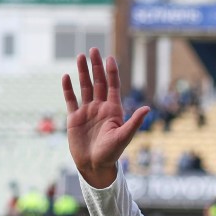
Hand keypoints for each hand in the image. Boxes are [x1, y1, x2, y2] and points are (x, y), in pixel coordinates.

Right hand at [61, 47, 148, 187]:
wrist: (94, 166)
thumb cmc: (112, 153)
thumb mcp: (124, 137)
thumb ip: (134, 122)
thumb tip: (148, 108)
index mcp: (114, 110)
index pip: (113, 86)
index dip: (111, 72)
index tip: (109, 57)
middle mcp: (101, 108)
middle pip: (98, 82)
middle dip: (96, 66)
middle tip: (93, 50)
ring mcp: (87, 112)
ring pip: (85, 87)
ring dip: (82, 72)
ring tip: (80, 56)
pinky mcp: (74, 118)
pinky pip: (71, 100)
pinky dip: (68, 89)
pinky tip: (66, 76)